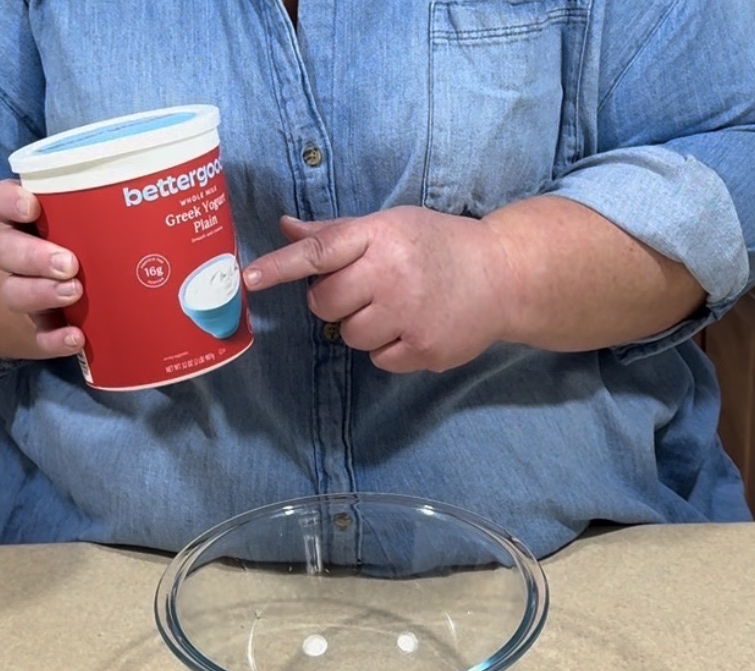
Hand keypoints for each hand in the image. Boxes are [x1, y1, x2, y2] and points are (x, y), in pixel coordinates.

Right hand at [0, 179, 84, 356]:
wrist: (48, 304)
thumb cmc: (76, 249)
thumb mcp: (80, 227)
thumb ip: (100, 218)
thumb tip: (157, 206)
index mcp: (24, 223)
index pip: (0, 202)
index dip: (9, 202)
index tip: (31, 207)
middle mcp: (16, 256)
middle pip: (6, 249)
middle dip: (35, 256)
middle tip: (69, 263)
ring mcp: (23, 292)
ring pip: (15, 291)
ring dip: (43, 293)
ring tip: (74, 292)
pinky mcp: (37, 328)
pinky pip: (39, 336)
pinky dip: (55, 338)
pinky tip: (76, 337)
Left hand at [241, 207, 514, 372]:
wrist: (505, 275)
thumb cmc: (439, 246)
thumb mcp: (392, 225)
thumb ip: (337, 233)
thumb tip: (286, 227)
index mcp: (382, 236)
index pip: (320, 251)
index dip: (281, 266)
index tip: (250, 278)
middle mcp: (393, 273)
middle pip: (325, 303)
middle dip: (335, 301)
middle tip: (366, 290)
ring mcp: (410, 314)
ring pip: (350, 336)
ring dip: (365, 327)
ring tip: (397, 308)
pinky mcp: (424, 349)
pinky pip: (379, 360)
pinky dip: (391, 349)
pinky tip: (414, 327)